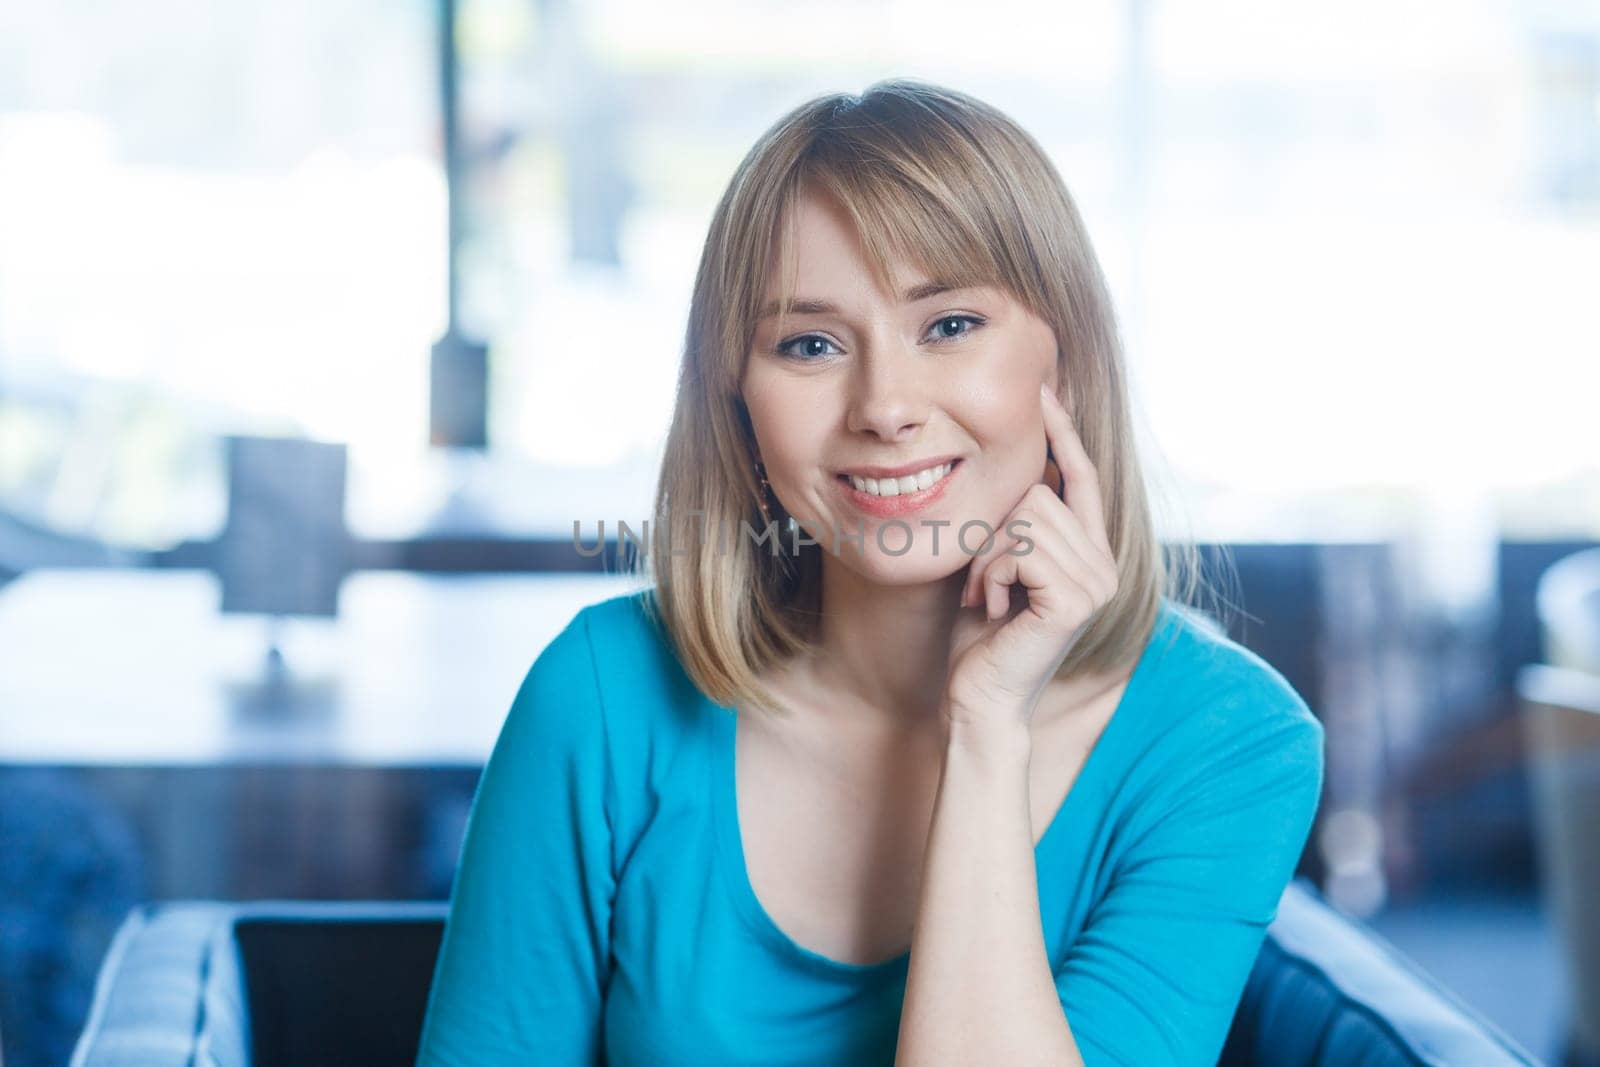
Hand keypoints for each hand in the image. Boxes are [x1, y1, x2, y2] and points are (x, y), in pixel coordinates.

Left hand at [943, 383, 1118, 733]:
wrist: (979, 700)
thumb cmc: (980, 637)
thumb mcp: (997, 565)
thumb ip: (1016, 523)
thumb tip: (1019, 464)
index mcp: (1090, 552)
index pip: (1081, 476)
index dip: (1063, 432)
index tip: (1045, 390)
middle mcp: (1103, 564)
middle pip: (1038, 493)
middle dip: (991, 533)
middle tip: (979, 583)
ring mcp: (1096, 582)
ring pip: (1025, 517)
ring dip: (986, 558)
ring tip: (985, 597)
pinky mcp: (1075, 599)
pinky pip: (1020, 547)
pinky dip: (990, 575)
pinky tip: (991, 610)